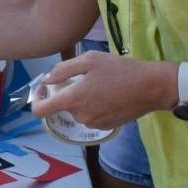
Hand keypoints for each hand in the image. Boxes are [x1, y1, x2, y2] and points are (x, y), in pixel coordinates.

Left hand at [30, 50, 175, 129]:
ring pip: (78, 111)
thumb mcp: (90, 60)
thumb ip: (63, 69)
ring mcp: (94, 124)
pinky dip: (94, 106)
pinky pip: (92, 116)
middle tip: (81, 78)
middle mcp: (80, 116)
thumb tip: (47, 79)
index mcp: (73, 99)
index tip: (44, 90)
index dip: (37, 100)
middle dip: (67, 93)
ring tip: (99, 84)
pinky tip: (108, 94)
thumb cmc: (121, 70)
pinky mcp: (106, 127)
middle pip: (63, 107)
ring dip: (82, 99)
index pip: (40, 111)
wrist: (151, 87)